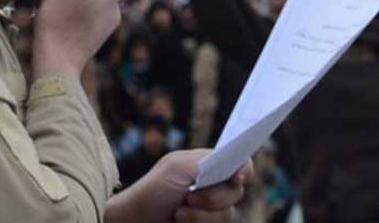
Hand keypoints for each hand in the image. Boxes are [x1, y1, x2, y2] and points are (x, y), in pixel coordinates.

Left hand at [105, 150, 252, 222]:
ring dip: (201, 216)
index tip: (238, 178)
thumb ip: (210, 161)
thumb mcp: (179, 168)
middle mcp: (215, 188)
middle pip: (236, 193)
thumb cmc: (153, 192)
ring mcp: (211, 212)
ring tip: (178, 214)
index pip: (242, 165)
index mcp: (210, 166)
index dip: (245, 170)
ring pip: (228, 217)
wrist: (133, 222)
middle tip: (188, 197)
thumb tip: (240, 168)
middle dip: (213, 198)